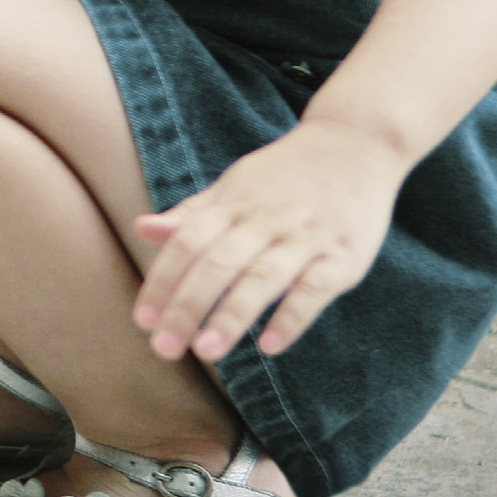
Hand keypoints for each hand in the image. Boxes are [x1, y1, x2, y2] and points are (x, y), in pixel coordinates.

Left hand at [132, 120, 406, 362]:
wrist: (353, 145)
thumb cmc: (283, 176)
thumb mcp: (233, 187)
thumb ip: (192, 214)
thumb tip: (142, 228)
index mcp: (231, 205)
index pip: (186, 245)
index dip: (162, 282)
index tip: (143, 321)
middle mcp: (263, 220)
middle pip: (217, 265)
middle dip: (187, 307)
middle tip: (164, 349)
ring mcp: (305, 237)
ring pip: (262, 278)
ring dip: (232, 316)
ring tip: (206, 352)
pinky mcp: (343, 256)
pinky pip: (315, 289)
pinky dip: (292, 317)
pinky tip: (269, 346)